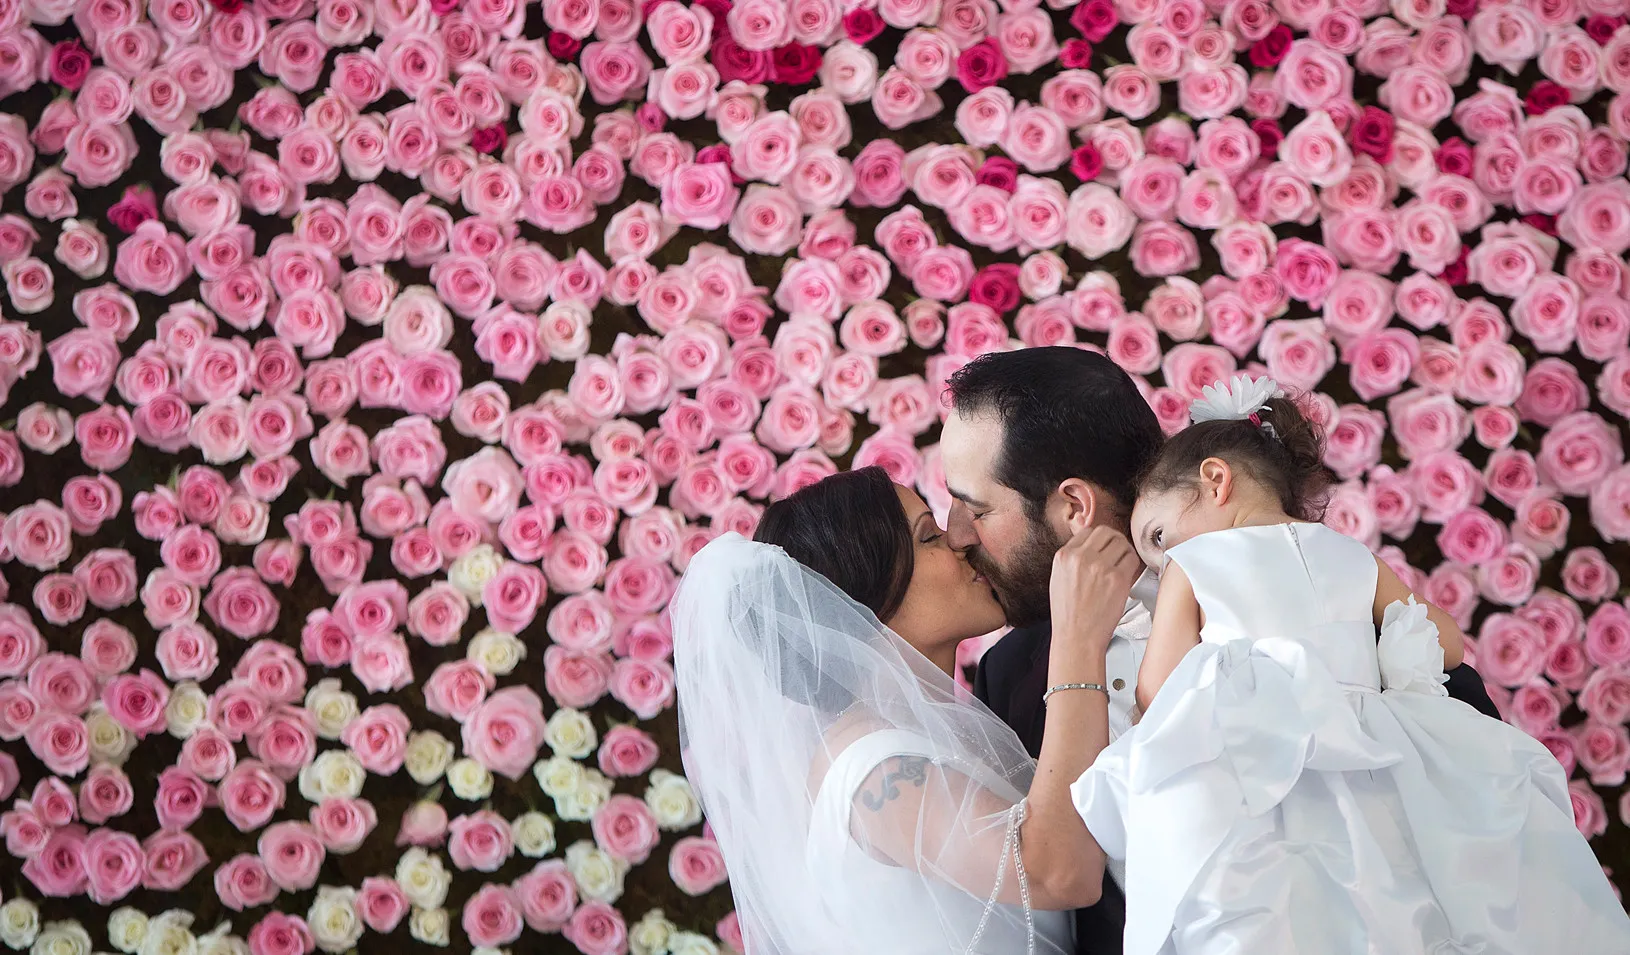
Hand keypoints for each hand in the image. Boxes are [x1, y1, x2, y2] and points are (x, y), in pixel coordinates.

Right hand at [1049, 525, 1141, 648]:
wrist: (1077, 638)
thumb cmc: (1069, 614)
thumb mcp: (1059, 578)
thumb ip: (1072, 559)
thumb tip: (1090, 545)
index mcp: (1064, 556)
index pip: (1088, 532)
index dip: (1098, 541)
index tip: (1104, 549)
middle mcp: (1080, 557)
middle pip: (1106, 532)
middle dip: (1114, 541)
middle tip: (1117, 553)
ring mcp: (1099, 567)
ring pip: (1121, 542)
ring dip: (1125, 552)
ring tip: (1122, 565)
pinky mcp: (1117, 579)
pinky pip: (1132, 559)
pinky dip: (1133, 564)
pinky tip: (1127, 574)